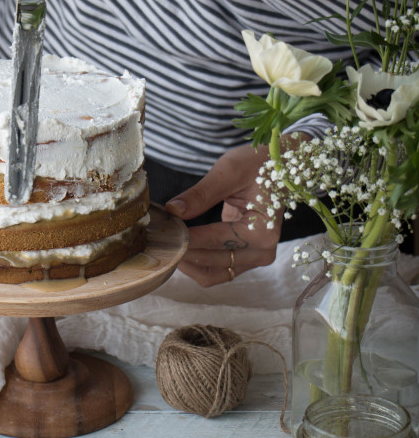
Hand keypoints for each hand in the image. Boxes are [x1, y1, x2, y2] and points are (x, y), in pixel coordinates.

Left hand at [165, 143, 281, 286]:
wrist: (281, 165)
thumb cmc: (259, 164)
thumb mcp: (229, 172)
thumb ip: (201, 194)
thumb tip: (172, 211)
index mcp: (261, 232)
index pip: (214, 241)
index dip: (185, 238)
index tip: (160, 232)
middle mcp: (262, 251)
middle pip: (212, 264)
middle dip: (182, 252)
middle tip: (156, 239)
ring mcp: (255, 257)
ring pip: (212, 273)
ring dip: (188, 263)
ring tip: (165, 244)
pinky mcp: (246, 256)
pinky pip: (216, 267)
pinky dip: (196, 260)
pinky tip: (178, 245)